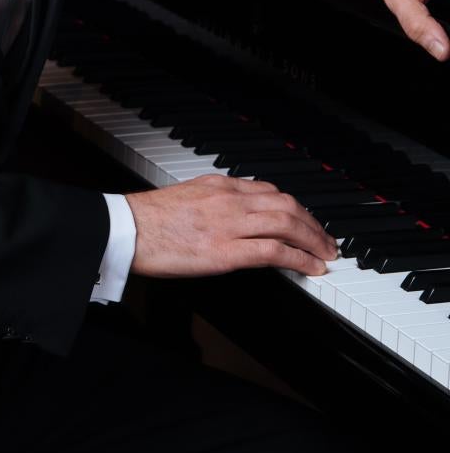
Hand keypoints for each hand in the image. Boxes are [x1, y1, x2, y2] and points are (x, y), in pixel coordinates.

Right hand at [124, 174, 337, 278]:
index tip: (304, 220)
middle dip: (312, 223)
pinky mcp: (225, 252)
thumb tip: (233, 216)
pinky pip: (273, 252)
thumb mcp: (188, 196)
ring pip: (286, 224)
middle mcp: (229, 199)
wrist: (126, 229)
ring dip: (313, 240)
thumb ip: (214, 201)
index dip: (294, 207)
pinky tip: (311, 268)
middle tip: (326, 240)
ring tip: (325, 254)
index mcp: (219, 185)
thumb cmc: (149, 219)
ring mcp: (229, 225)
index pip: (269, 191)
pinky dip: (299, 259)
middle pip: (286, 205)